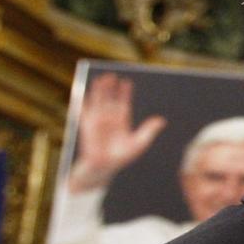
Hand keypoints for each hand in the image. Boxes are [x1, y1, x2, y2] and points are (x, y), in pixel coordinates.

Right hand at [67, 72, 166, 193]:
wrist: (105, 167)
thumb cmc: (122, 157)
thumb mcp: (139, 143)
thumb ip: (149, 131)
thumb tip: (161, 120)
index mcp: (121, 122)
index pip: (123, 104)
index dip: (125, 93)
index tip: (126, 83)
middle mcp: (109, 119)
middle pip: (110, 100)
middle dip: (111, 88)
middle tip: (112, 76)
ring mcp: (98, 121)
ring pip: (99, 102)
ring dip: (99, 91)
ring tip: (101, 79)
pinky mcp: (88, 126)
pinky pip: (84, 111)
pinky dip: (82, 102)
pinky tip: (82, 91)